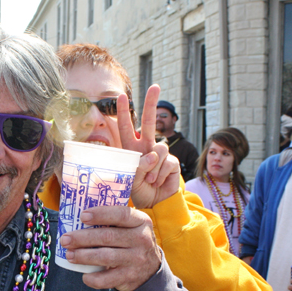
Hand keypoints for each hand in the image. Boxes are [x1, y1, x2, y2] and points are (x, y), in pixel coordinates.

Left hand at [59, 205, 161, 290]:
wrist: (150, 269)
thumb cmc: (131, 242)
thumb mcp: (131, 226)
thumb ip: (114, 219)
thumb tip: (79, 215)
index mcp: (141, 221)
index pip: (121, 215)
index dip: (100, 214)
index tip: (82, 216)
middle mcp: (142, 239)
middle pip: (108, 237)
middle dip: (82, 238)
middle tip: (65, 239)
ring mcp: (137, 259)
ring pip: (105, 257)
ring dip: (83, 256)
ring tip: (69, 255)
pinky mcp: (130, 277)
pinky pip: (107, 279)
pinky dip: (93, 278)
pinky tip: (84, 275)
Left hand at [117, 85, 179, 208]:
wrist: (154, 204)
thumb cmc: (137, 190)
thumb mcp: (131, 179)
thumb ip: (138, 166)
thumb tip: (152, 155)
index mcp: (131, 149)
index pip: (126, 127)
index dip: (123, 112)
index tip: (119, 96)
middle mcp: (146, 147)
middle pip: (150, 122)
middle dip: (152, 103)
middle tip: (155, 86)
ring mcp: (160, 153)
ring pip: (159, 148)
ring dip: (152, 167)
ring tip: (148, 181)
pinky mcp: (172, 162)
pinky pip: (166, 163)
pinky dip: (159, 175)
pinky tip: (157, 182)